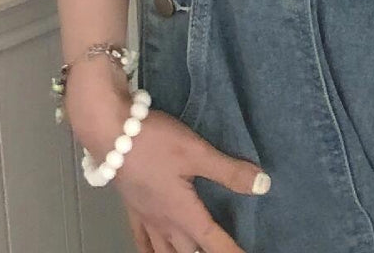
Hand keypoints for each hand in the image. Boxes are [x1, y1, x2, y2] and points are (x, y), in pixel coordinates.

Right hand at [118, 110, 268, 252]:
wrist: (109, 132)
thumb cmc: (155, 142)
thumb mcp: (197, 152)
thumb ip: (228, 171)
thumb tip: (263, 186)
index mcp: (182, 212)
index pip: (212, 241)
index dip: (231, 252)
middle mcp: (163, 222)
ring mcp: (145, 216)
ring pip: (162, 251)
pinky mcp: (131, 206)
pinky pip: (141, 239)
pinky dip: (149, 250)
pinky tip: (152, 250)